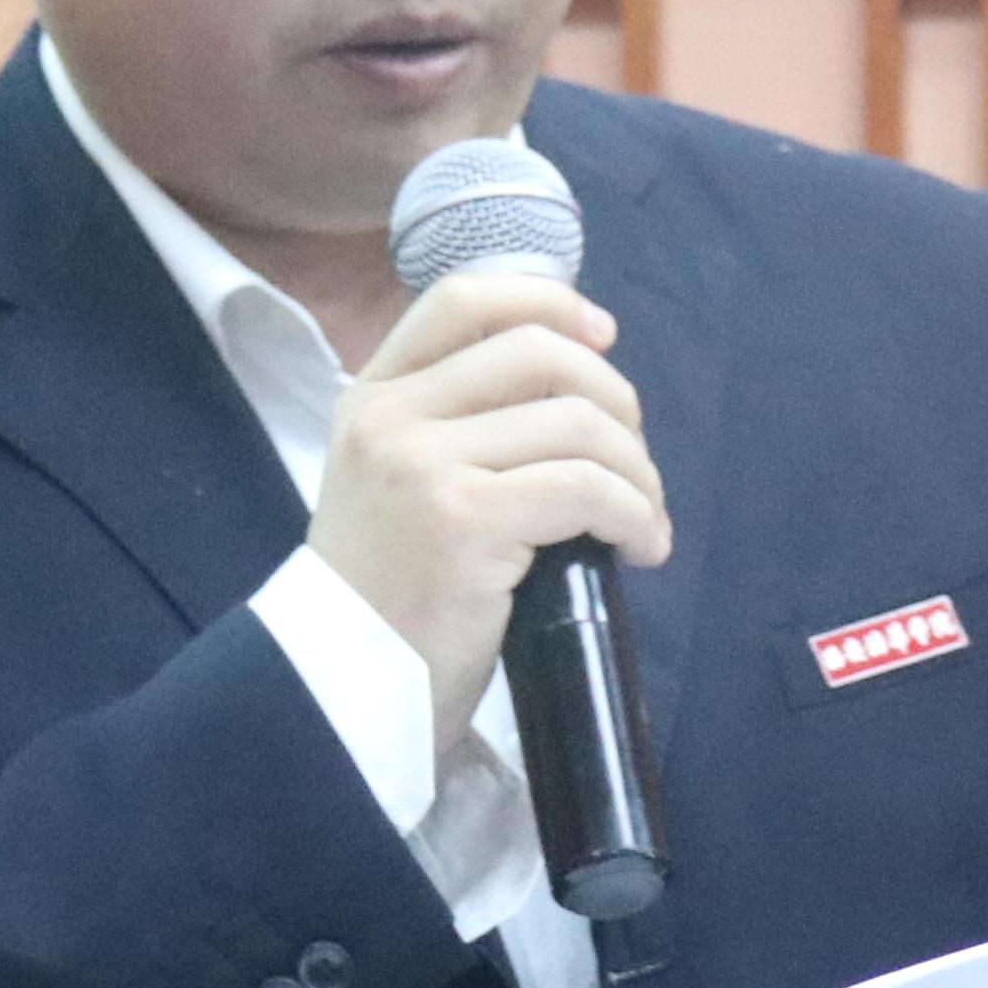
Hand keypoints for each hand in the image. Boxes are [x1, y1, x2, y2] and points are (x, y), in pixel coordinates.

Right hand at [305, 271, 672, 736]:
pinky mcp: (466, 520)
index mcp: (372, 396)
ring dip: (637, 471)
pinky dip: (634, 513)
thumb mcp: (396, 484)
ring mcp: (425, 465)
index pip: (462, 299)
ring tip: (643, 519)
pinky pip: (586, 488)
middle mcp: (391, 418)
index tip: (602, 336)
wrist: (344, 688)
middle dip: (615, 399)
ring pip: (576, 423)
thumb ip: (456, 425)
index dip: (546, 301)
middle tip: (634, 462)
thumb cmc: (389, 597)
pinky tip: (640, 548)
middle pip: (538, 352)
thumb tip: (577, 383)